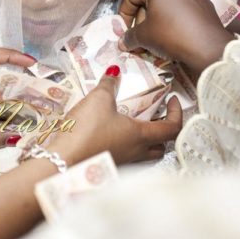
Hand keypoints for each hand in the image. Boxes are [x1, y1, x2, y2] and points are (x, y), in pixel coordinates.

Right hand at [47, 67, 182, 164]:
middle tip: (155, 116)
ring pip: (143, 154)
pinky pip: (125, 157)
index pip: (172, 128)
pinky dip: (125, 146)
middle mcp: (135, 152)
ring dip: (145, 141)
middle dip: (163, 131)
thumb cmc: (87, 130)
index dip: (177, 113)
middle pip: (161, 147)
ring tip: (132, 125)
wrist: (62, 160)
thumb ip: (108, 84)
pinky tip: (110, 135)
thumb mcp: (98, 100)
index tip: (172, 100)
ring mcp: (121, 162)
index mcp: (140, 135)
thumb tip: (114, 72)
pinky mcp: (106, 166)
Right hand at [115, 0, 233, 74]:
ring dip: (153, 19)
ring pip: (164, 2)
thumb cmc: (170, 35)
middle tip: (136, 34)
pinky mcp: (203, 2)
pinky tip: (171, 35)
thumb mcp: (143, 36)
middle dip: (139, 17)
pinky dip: (170, 19)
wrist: (208, 48)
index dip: (122, 13)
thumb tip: (123, 42)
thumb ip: (129, 36)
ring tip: (152, 37)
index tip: (123, 29)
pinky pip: (180, 8)